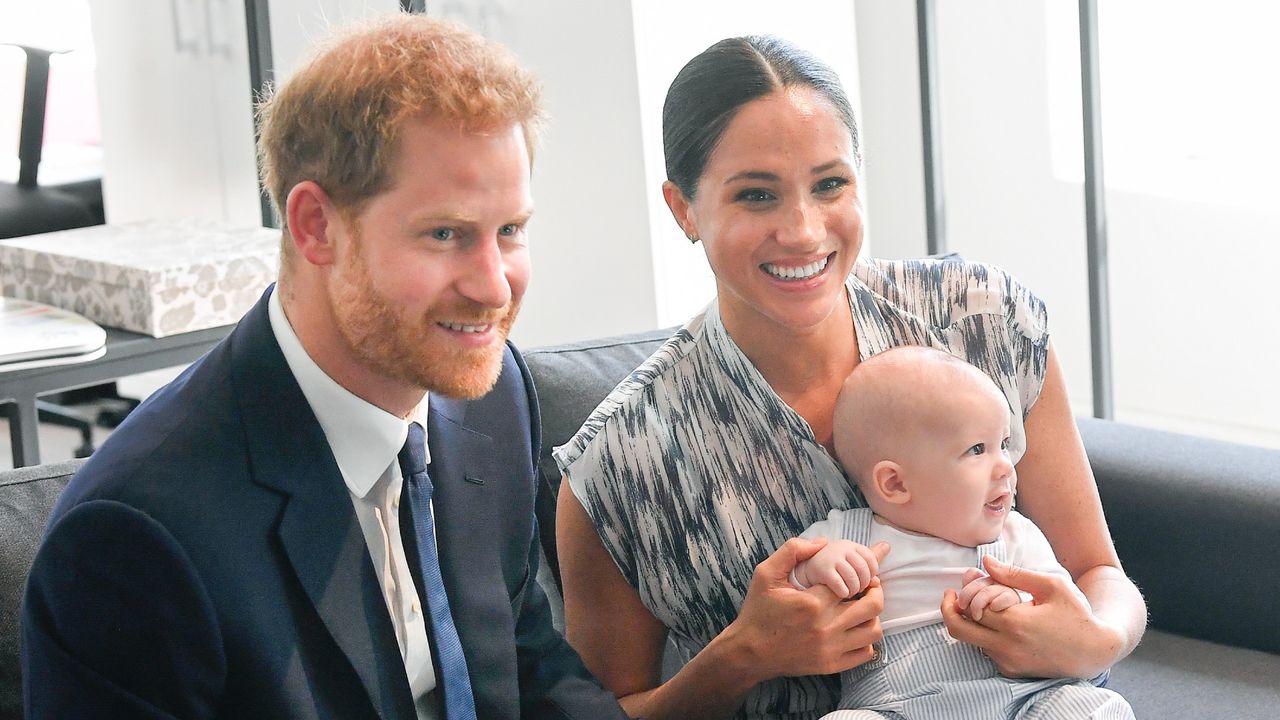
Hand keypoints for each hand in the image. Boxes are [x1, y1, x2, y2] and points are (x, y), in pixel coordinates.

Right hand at [728, 538, 888, 681]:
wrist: (749, 652)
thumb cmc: (758, 611)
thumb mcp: (766, 573)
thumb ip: (792, 551)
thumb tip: (823, 542)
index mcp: (812, 603)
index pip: (854, 581)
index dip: (863, 573)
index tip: (863, 570)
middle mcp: (826, 627)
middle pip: (873, 605)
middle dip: (875, 590)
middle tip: (868, 586)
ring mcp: (830, 649)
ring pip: (874, 631)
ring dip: (872, 616)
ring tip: (861, 608)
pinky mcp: (831, 665)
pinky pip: (866, 653)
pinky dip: (867, 640)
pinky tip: (854, 630)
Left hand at [941, 556, 1124, 678]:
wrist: (1095, 651)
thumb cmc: (1076, 613)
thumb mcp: (1051, 585)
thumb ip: (1015, 574)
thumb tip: (985, 562)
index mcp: (1015, 622)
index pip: (970, 606)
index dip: (964, 591)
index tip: (967, 580)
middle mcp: (1007, 646)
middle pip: (958, 629)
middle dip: (949, 610)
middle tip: (952, 597)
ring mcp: (1008, 662)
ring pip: (971, 641)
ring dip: (969, 622)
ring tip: (983, 605)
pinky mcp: (1012, 671)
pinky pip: (986, 652)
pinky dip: (985, 636)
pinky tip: (999, 623)